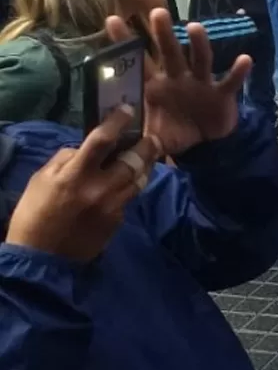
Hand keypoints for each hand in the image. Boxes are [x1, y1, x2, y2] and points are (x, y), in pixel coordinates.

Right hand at [3, 107, 162, 262]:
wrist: (41, 259)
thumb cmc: (34, 215)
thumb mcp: (40, 180)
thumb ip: (65, 160)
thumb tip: (84, 149)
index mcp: (75, 175)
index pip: (102, 140)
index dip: (117, 121)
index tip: (129, 110)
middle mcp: (100, 188)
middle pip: (134, 159)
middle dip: (146, 145)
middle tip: (151, 138)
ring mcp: (113, 206)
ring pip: (140, 179)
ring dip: (145, 166)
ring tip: (146, 158)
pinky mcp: (119, 221)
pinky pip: (130, 197)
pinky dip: (129, 188)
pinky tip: (125, 185)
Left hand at [106, 10, 250, 155]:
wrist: (207, 144)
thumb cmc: (174, 133)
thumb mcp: (149, 138)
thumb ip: (131, 137)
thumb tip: (109, 142)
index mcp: (155, 86)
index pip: (138, 61)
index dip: (125, 42)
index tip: (111, 20)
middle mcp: (177, 78)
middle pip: (169, 52)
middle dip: (163, 33)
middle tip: (156, 13)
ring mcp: (201, 84)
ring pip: (199, 60)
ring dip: (198, 44)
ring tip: (194, 27)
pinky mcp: (221, 94)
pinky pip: (230, 81)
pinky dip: (238, 72)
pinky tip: (245, 60)